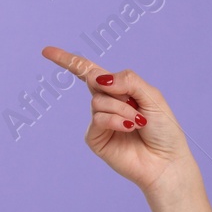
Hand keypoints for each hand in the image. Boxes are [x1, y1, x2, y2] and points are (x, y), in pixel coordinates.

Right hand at [40, 46, 197, 193]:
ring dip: (122, 110)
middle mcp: (106, 103)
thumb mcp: (152, 96)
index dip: (68, 60)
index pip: (89, 72)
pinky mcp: (95, 138)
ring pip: (98, 101)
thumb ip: (128, 81)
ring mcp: (99, 121)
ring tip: (139, 122)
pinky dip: (116, 121)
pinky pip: (98, 119)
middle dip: (115, 90)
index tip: (46, 51)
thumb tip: (99, 78)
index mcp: (119, 90)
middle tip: (137, 107)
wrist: (165, 160)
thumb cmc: (163, 128)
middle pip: (93, 81)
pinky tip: (130, 128)